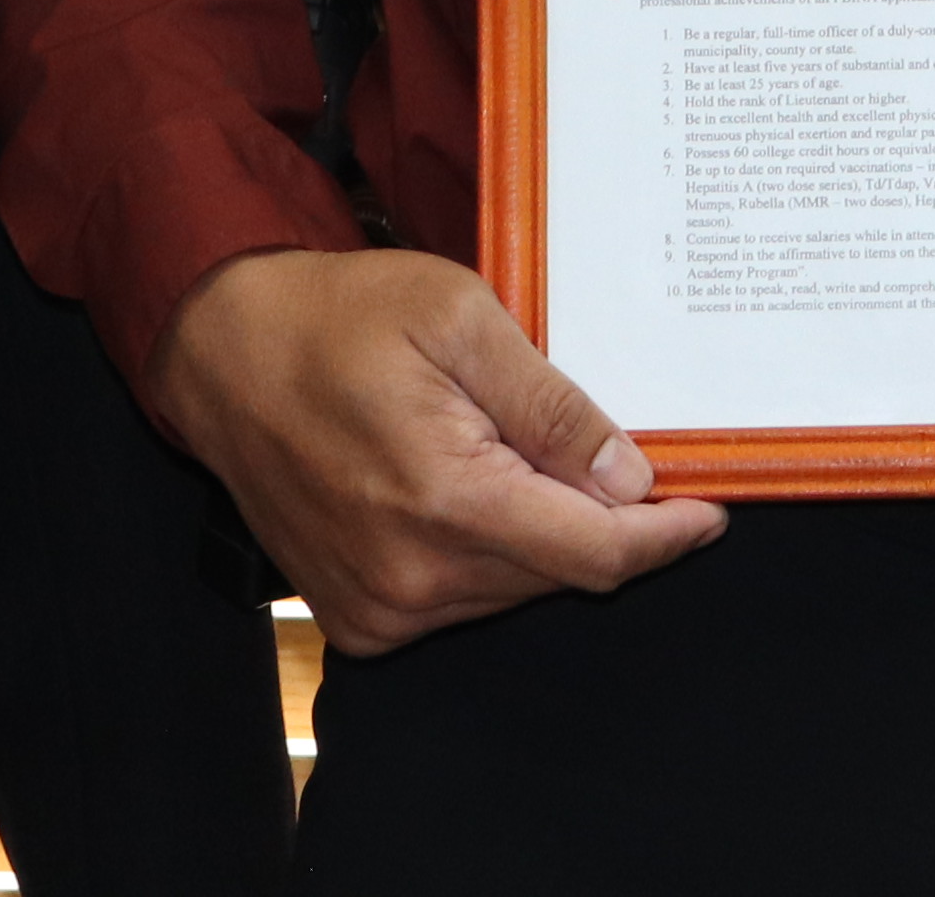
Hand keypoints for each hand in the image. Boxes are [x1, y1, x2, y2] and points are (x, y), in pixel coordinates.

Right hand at [135, 247, 725, 654]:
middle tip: (617, 452)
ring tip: (513, 449)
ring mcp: (378, 608)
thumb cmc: (338, 318)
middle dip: (602, 520)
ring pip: (514, 589)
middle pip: (561, 574)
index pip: (596, 555)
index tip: (710, 508)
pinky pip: (461, 599)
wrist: (224, 354)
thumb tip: (631, 478)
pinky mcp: (359, 616)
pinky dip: (488, 551)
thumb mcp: (460, 318)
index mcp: (444, 503)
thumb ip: (551, 406)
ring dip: (540, 532)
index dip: (665, 536)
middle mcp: (410, 577)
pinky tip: (468, 484)